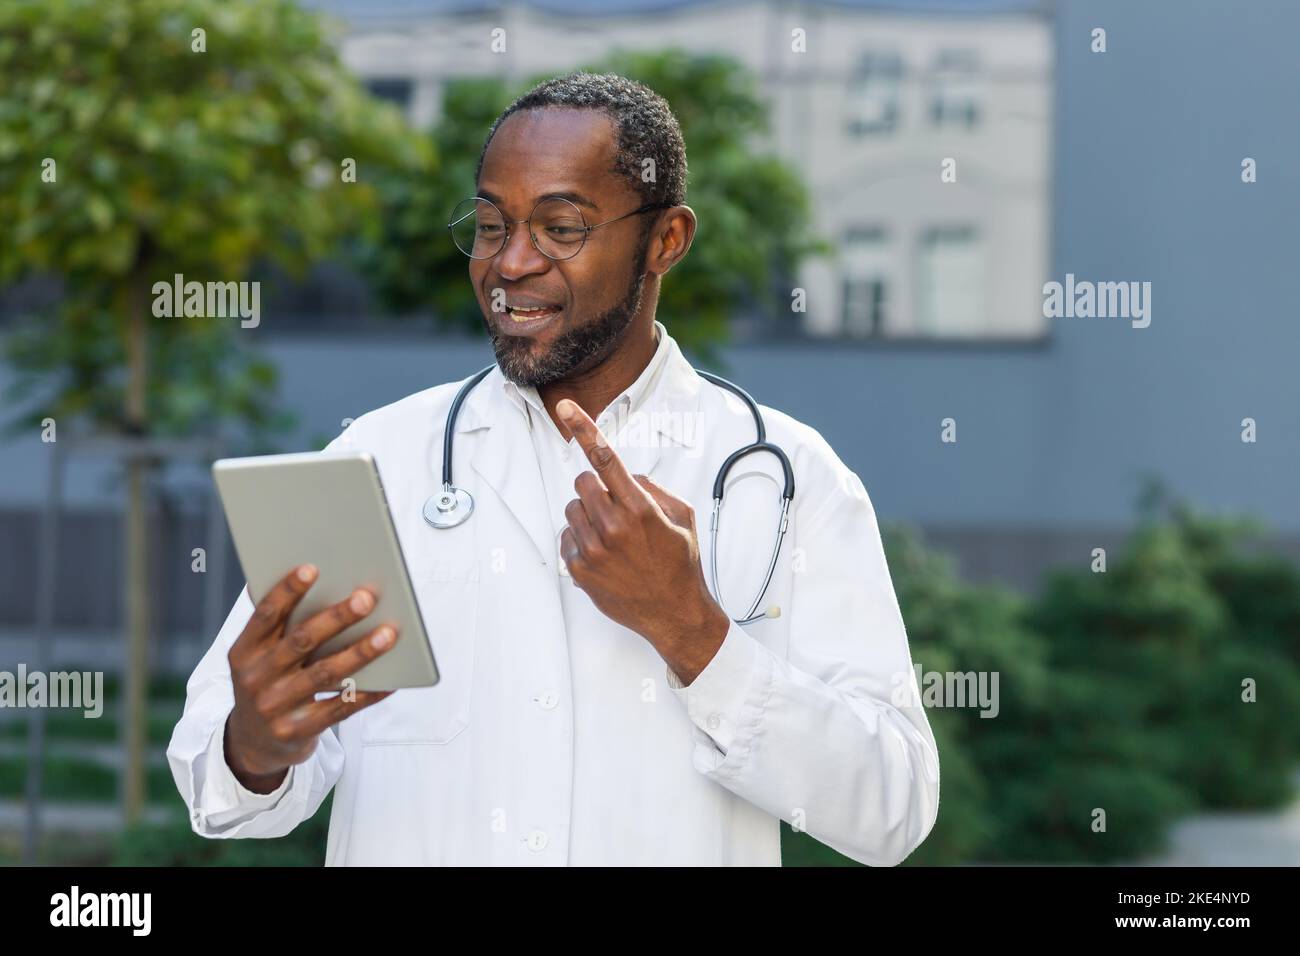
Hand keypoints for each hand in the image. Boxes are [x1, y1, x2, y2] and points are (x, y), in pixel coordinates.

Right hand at [224, 564, 399, 792]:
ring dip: (360, 652)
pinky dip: (368, 693)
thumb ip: (282, 628)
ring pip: (325, 674)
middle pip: (301, 641)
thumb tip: (326, 587)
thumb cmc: (268, 682)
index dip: (287, 590)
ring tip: (388, 634)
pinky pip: (340, 709)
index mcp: (244, 651)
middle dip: (336, 618)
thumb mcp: (259, 657)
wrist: (253, 744)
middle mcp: (255, 678)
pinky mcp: (296, 731)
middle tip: (366, 598)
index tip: (312, 568)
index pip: (265, 614)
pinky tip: (392, 680)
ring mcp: (275, 707)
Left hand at [556, 399, 727, 680]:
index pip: (606, 459)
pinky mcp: (579, 570)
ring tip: (613, 538)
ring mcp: (593, 551)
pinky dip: (582, 540)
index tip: (565, 407)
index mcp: (640, 509)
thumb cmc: (680, 562)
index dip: (584, 429)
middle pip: (582, 483)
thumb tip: (624, 475)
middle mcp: (613, 527)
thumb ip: (652, 488)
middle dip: (597, 490)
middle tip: (616, 510)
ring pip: (572, 508)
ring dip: (588, 515)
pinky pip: (567, 537)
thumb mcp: (682, 517)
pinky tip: (605, 557)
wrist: (674, 614)